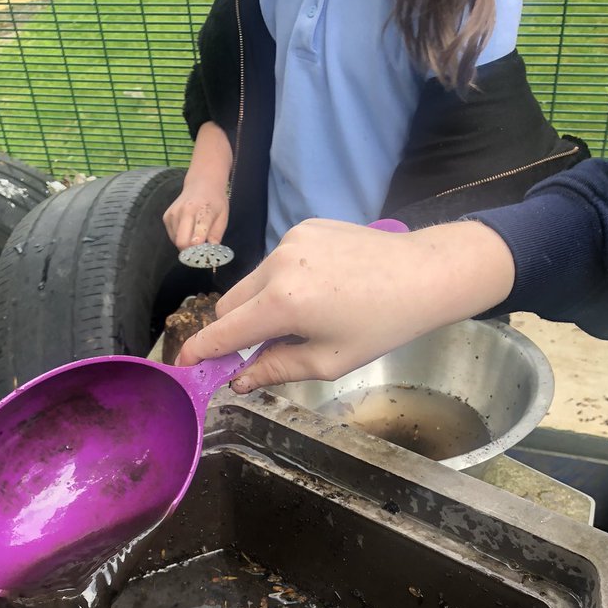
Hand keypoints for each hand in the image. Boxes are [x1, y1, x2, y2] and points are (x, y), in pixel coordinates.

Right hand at [164, 180, 229, 248]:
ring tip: (194, 236)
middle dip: (190, 252)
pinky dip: (179, 238)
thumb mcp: (223, 217)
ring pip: (175, 241)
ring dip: (185, 244)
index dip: (200, 252)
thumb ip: (216, 236)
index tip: (205, 255)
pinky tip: (187, 230)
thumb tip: (210, 253)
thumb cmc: (215, 201)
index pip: (196, 240)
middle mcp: (185, 212)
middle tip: (199, 251)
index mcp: (202, 212)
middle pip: (181, 243)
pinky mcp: (166, 216)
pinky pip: (172, 236)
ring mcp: (173, 214)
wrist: (201, 183)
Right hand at [175, 218, 515, 391]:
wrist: (425, 274)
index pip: (224, 331)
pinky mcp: (304, 226)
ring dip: (260, 306)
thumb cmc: (382, 325)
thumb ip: (276, 369)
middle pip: (230, 304)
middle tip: (256, 352)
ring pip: (252, 282)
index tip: (183, 364)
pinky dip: (281, 282)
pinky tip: (317, 293)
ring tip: (301, 321)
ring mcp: (291, 240)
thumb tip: (240, 380)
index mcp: (283, 303)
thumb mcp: (328, 361)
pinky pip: (275, 262)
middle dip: (234, 330)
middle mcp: (278, 264)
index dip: (200, 351)